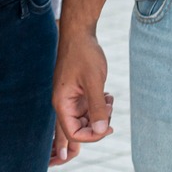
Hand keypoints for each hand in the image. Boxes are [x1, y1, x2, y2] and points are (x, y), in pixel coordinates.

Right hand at [51, 29, 114, 161]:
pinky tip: (108, 97)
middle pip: (76, 131)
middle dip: (94, 131)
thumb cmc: (84, 54)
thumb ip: (97, 108)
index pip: (72, 133)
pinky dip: (100, 108)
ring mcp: (70, 99)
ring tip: (109, 101)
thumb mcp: (93, 81)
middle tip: (110, 120)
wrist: (79, 34)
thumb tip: (101, 131)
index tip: (108, 127)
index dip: (91, 137)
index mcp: (61, 103)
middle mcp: (63, 104)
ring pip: (85, 121)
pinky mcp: (78, 94)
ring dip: (100, 117)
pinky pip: (89, 111)